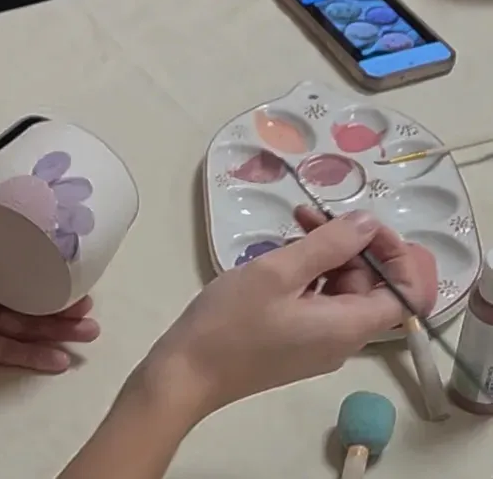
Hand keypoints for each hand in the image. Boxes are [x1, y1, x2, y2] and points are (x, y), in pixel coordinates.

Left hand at [0, 140, 99, 371]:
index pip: (21, 256)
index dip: (51, 259)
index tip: (83, 256)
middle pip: (29, 295)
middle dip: (63, 301)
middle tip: (91, 303)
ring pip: (23, 325)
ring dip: (56, 330)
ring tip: (89, 331)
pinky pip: (1, 351)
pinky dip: (30, 357)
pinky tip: (60, 361)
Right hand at [137, 207, 438, 416]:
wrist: (184, 375)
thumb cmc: (229, 323)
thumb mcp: (277, 273)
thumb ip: (328, 244)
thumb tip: (367, 223)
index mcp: (348, 326)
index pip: (405, 290)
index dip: (394, 252)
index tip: (358, 224)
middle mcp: (342, 340)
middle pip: (370, 286)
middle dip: (348, 245)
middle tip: (307, 214)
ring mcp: (316, 345)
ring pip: (339, 293)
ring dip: (323, 257)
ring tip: (289, 228)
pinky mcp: (293, 346)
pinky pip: (316, 306)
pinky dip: (306, 277)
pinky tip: (276, 259)